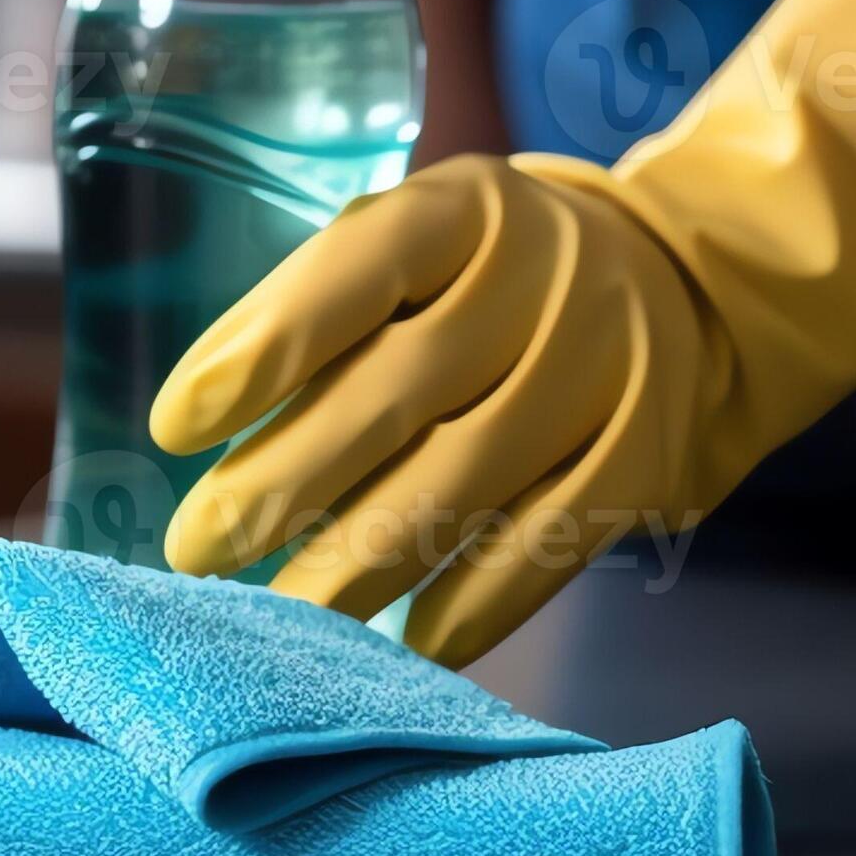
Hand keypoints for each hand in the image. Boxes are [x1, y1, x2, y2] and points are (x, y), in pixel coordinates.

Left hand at [149, 0, 855, 666]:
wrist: (681, 279)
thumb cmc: (490, 278)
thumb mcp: (420, 246)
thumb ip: (329, 311)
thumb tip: (195, 433)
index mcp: (464, 208)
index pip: (355, 270)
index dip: (261, 349)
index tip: (174, 427)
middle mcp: (542, 275)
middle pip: (401, 388)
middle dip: (285, 481)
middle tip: (198, 550)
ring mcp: (605, 365)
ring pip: (469, 477)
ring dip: (362, 560)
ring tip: (279, 617)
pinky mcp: (647, 451)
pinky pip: (553, 540)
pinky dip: (473, 603)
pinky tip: (403, 646)